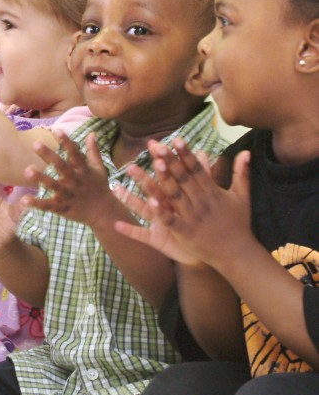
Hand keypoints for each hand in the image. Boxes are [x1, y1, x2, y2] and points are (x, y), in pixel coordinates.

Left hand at [24, 132, 117, 228]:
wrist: (103, 213)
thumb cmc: (99, 187)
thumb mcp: (99, 168)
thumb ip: (93, 151)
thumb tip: (91, 132)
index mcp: (83, 170)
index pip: (75, 153)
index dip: (66, 142)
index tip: (56, 130)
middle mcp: (75, 181)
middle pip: (61, 166)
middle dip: (49, 155)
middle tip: (35, 143)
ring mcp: (68, 194)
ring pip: (53, 185)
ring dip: (40, 178)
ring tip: (27, 170)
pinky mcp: (62, 207)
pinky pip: (47, 205)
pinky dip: (36, 204)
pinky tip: (24, 200)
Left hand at [115, 139, 252, 268]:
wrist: (238, 254)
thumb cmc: (239, 224)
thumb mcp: (242, 196)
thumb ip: (241, 173)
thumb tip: (246, 152)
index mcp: (213, 192)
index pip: (196, 169)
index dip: (185, 154)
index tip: (176, 139)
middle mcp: (202, 201)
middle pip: (182, 178)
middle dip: (169, 161)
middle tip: (156, 145)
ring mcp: (193, 217)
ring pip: (173, 195)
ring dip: (160, 180)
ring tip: (148, 165)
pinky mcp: (185, 232)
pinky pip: (170, 220)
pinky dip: (160, 211)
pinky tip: (148, 201)